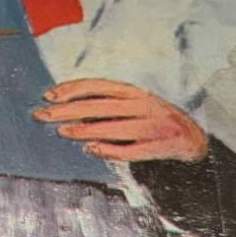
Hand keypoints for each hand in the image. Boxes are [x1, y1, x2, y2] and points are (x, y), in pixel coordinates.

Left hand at [32, 78, 208, 163]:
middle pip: (100, 106)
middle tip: (43, 115)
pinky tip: (91, 149)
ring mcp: (151, 126)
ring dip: (86, 129)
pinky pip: (129, 149)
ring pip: (113, 127)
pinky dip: (109, 150)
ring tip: (62, 131)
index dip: (72, 89)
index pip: (97, 86)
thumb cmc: (151, 120)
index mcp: (133, 92)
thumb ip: (105, 104)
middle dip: (69, 110)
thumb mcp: (132, 104)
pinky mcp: (157, 146)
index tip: (48, 96)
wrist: (192, 139)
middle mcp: (142, 105)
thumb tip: (66, 106)